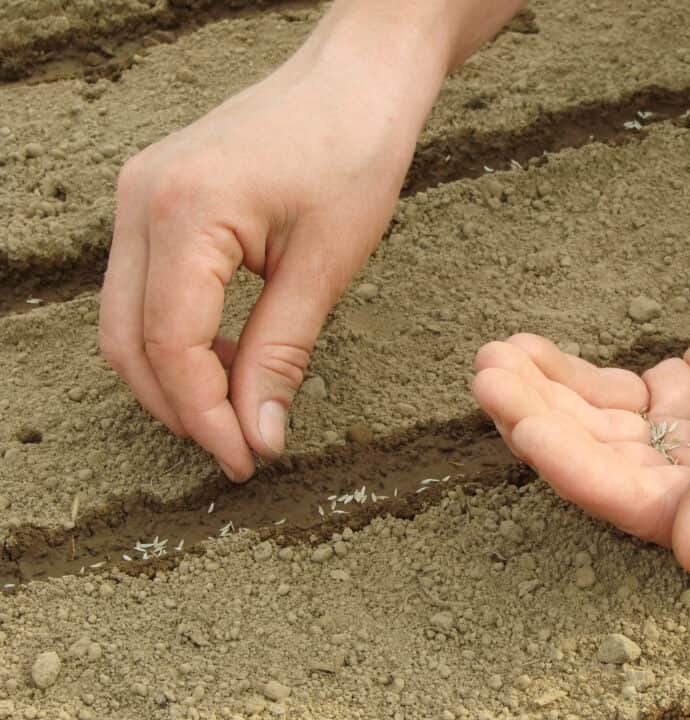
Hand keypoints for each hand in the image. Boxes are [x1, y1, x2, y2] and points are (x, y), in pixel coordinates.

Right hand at [98, 14, 446, 479]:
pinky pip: (145, 288)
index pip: (170, 347)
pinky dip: (178, 337)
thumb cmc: (353, 152)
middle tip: (239, 447)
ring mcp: (139, 196)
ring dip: (175, 376)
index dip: (205, 417)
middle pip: (128, 341)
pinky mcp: (155, 199)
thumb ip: (282, 354)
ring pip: (126, 319)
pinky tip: (232, 356)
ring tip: (240, 407)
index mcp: (182, 213)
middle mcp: (140, 202)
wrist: (355, 80)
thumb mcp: (325, 265)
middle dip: (180, 406)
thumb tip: (258, 435)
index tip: (247, 460)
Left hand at [472, 250, 689, 570]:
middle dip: (541, 423)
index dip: (575, 468)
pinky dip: (567, 375)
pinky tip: (527, 351)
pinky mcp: (679, 395)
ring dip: (542, 396)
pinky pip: (611, 393)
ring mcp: (686, 439)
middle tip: (487, 379)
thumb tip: (689, 553)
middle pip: (602, 463)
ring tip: (491, 359)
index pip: (637, 502)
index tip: (524, 426)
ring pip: (596, 427)